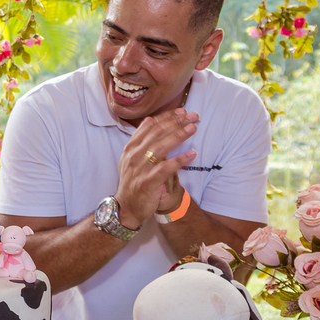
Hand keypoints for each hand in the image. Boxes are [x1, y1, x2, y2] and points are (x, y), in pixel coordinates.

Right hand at [116, 109, 197, 227]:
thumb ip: (140, 139)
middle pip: (157, 134)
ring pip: (161, 147)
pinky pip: (165, 168)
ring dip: (178, 136)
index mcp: (131, 148)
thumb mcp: (132, 158)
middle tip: (193, 116)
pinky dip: (179, 160)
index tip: (182, 112)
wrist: (126, 207)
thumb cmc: (133, 182)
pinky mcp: (147, 182)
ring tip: (193, 128)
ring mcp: (139, 169)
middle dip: (176, 123)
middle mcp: (134, 156)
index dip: (167, 117)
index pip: (150, 127)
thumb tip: (149, 119)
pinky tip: (191, 154)